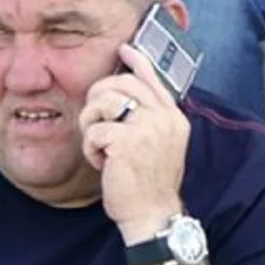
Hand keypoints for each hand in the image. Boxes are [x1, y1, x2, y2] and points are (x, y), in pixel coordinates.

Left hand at [79, 45, 188, 242]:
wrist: (152, 215)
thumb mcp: (156, 147)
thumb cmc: (148, 185)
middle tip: (93, 119)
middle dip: (98, 97)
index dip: (137, 62)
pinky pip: (95, 130)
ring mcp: (147, 127)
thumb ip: (148, 120)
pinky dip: (91, 148)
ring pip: (103, 102)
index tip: (124, 49)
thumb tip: (126, 95)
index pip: (154, 81)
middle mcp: (164, 118)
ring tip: (100, 147)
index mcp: (174, 118)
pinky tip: (102, 164)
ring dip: (92, 125)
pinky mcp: (126, 140)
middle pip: (121, 84)